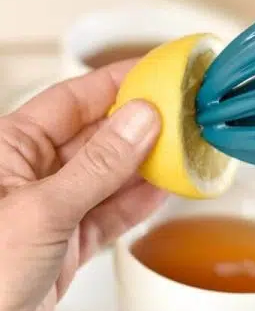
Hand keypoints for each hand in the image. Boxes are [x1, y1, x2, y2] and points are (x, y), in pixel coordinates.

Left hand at [0, 61, 165, 310]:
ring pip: (110, 174)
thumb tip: (140, 121)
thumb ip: (98, 165)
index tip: (155, 70)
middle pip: (97, 135)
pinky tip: (165, 188)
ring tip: (183, 147)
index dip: (116, 81)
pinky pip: (112, 211)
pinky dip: (140, 202)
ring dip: (147, 163)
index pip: (72, 99)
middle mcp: (32, 173)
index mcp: (10, 148)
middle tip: (180, 113)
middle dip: (139, 124)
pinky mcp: (69, 240)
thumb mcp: (42, 210)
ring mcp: (53, 207)